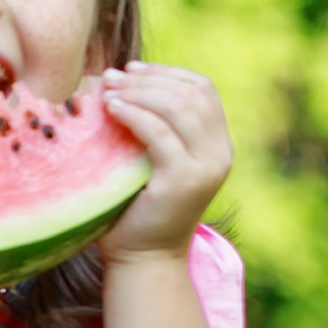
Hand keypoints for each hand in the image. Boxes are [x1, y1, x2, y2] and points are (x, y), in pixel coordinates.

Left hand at [98, 62, 232, 261]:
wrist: (143, 258)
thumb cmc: (137, 207)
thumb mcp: (151, 159)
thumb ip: (153, 125)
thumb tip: (119, 78)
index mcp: (218, 145)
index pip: (203, 89)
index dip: (167, 72)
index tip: (132, 69)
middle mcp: (220, 153)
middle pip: (191, 93)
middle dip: (149, 78)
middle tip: (112, 77)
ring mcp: (206, 167)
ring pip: (178, 108)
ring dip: (138, 92)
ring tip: (107, 91)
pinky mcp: (184, 180)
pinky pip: (159, 133)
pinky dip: (133, 114)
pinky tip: (110, 109)